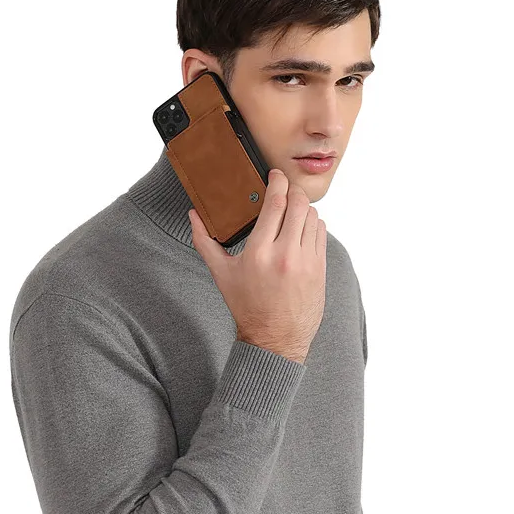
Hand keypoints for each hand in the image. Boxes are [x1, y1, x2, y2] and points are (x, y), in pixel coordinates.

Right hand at [189, 168, 326, 363]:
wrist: (275, 338)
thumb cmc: (246, 306)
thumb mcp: (221, 274)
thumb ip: (205, 241)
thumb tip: (193, 215)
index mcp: (259, 252)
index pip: (276, 204)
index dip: (278, 182)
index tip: (275, 174)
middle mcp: (285, 255)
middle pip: (298, 204)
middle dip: (293, 190)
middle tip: (285, 188)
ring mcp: (306, 262)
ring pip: (313, 217)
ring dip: (304, 207)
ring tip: (293, 209)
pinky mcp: (320, 269)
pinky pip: (321, 234)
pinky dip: (313, 224)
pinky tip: (302, 228)